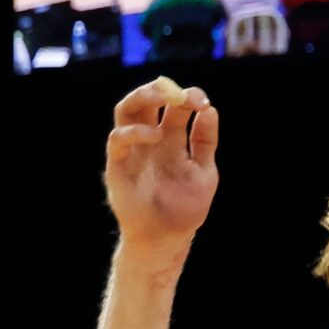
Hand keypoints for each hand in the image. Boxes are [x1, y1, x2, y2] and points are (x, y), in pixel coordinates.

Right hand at [105, 76, 218, 258]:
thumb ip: (204, 141)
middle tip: (179, 92)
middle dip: (160, 90)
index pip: (172, 108)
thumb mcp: (203, 170)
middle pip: (144, 102)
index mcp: (169, 140)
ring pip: (125, 112)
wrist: (168, 238)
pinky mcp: (117, 167)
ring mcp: (131, 152)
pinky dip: (134, 132)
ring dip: (142, 98)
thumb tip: (210, 110)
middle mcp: (147, 141)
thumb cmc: (184, 206)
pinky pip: (117, 141)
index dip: (187, 98)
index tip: (202, 101)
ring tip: (164, 98)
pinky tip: (155, 134)